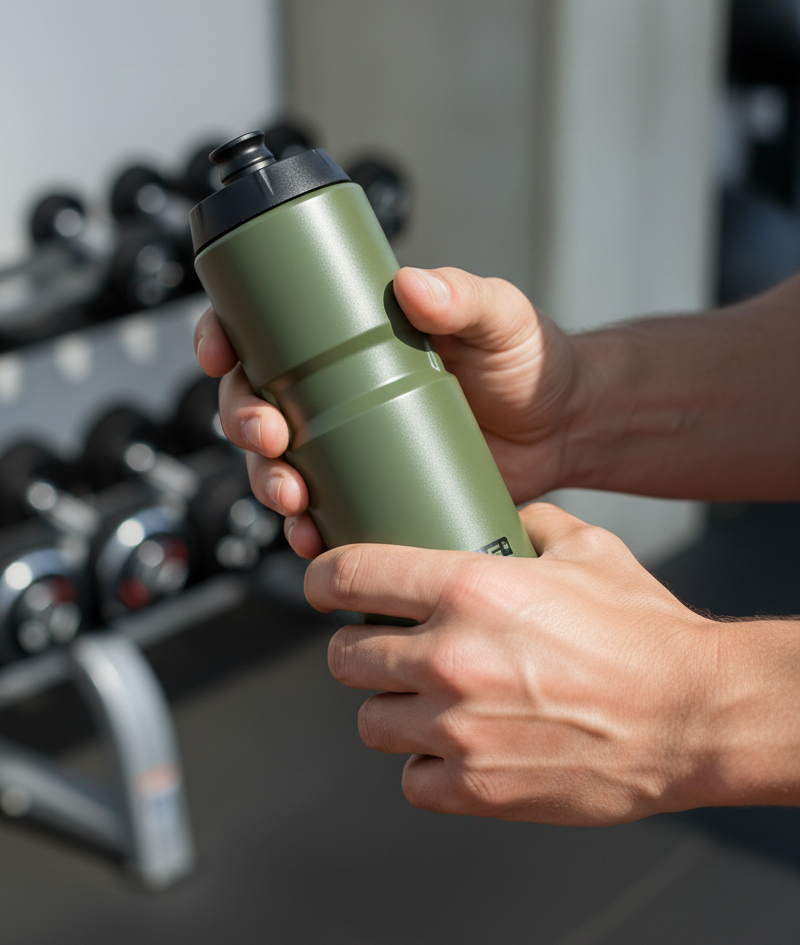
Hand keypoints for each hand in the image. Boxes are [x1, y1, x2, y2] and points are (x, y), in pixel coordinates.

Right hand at [194, 267, 576, 557]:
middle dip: (242, 421)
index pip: (266, 328)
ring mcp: (351, 444)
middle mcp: (339, 390)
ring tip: (294, 495)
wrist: (562, 429)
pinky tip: (312, 535)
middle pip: (256, 401)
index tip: (219, 351)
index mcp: (352, 336)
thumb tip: (414, 284)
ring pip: (277, 463)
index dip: (225, 337)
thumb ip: (464, 294)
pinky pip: (320, 512)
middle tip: (270, 435)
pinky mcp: (372, 491)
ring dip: (266, 481)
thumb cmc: (528, 363)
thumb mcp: (499, 316)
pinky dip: (304, 528)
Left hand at [306, 503, 799, 824]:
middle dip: (360, 649)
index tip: (324, 587)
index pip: (347, 576)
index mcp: (467, 589)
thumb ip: (529, 522)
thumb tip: (503, 513)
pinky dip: (425, 765)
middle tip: (389, 647)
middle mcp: (450, 657)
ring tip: (428, 700)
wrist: (692, 715)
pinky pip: (410, 779)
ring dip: (391, 708)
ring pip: (370, 721)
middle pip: (344, 657)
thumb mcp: (586, 549)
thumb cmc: (644, 633)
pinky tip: (457, 745)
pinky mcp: (475, 787)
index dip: (321, 580)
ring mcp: (458, 728)